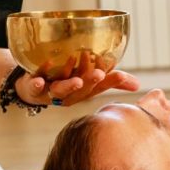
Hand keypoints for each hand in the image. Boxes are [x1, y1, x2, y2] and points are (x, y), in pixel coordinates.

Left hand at [15, 67, 140, 106]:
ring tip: (75, 79)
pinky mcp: (33, 88)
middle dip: (90, 82)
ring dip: (68, 85)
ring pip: (60, 90)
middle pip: (80, 90)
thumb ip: (111, 80)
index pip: (98, 87)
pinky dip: (37, 84)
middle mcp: (69, 95)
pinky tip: (41, 80)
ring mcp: (51, 93)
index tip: (118, 74)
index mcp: (83, 92)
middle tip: (98, 74)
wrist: (31, 89)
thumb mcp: (88, 81)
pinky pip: (35, 87)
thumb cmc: (64, 82)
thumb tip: (137, 84)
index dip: (107, 81)